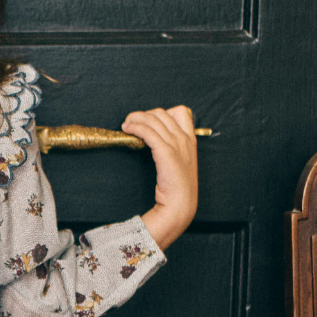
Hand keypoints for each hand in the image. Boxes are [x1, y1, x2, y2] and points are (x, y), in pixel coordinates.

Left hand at [121, 105, 197, 249]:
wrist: (181, 204)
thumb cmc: (177, 187)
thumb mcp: (179, 163)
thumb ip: (171, 150)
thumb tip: (153, 141)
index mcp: (191, 139)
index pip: (181, 111)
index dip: (162, 113)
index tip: (150, 122)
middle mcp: (185, 138)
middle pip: (162, 113)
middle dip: (144, 114)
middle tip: (131, 120)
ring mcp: (177, 144)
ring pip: (153, 119)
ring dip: (136, 118)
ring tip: (125, 124)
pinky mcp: (166, 152)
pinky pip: (148, 132)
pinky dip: (136, 127)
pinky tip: (127, 130)